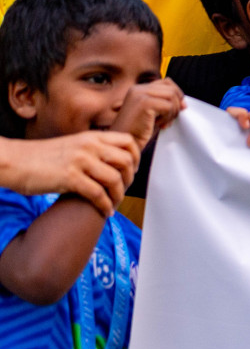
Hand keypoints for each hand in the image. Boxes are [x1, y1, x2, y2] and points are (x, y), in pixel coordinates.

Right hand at [0, 132, 139, 216]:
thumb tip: (111, 164)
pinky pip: (98, 194)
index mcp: (92, 137)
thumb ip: (92, 151)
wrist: (14, 161)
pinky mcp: (69, 178)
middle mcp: (89, 146)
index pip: (128, 142)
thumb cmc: (41, 158)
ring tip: (114, 204)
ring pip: (114, 179)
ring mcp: (80, 161)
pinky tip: (105, 212)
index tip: (132, 171)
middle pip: (126, 161)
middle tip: (123, 191)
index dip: (136, 158)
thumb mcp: (72, 146)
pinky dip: (105, 205)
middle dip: (129, 179)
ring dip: (118, 195)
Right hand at [109, 78, 184, 149]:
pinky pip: (168, 106)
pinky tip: (158, 125)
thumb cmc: (138, 132)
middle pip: (171, 88)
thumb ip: (165, 103)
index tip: (176, 110)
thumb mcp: (153, 114)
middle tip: (169, 120)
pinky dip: (168, 117)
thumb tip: (185, 102)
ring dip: (172, 112)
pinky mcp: (144, 103)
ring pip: (172, 96)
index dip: (176, 95)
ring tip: (163, 123)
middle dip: (176, 105)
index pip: (166, 82)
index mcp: (138, 89)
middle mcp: (138, 89)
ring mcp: (140, 94)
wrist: (125, 145)